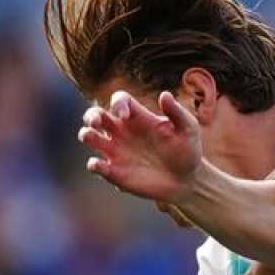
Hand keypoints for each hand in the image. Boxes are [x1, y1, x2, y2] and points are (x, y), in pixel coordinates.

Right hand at [80, 90, 203, 220]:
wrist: (187, 180)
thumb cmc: (188, 150)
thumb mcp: (188, 129)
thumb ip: (176, 112)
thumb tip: (164, 94)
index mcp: (138, 117)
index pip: (119, 100)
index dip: (117, 103)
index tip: (124, 114)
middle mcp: (123, 131)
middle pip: (96, 115)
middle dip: (91, 116)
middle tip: (96, 122)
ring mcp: (117, 151)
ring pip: (90, 137)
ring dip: (86, 135)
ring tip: (91, 137)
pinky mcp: (115, 172)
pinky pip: (96, 165)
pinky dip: (94, 164)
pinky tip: (101, 165)